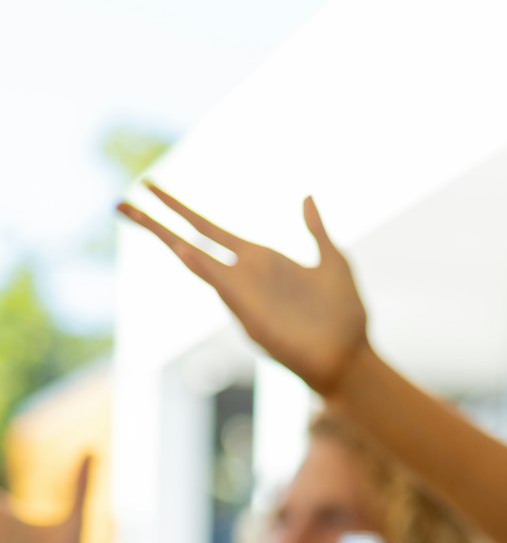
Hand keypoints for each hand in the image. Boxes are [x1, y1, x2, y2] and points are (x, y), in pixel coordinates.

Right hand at [117, 184, 367, 396]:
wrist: (351, 356)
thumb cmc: (344, 315)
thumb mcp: (333, 262)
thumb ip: (316, 230)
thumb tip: (306, 196)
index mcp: (260, 260)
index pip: (209, 229)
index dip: (180, 208)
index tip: (151, 186)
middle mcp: (243, 274)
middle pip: (189, 240)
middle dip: (155, 220)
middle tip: (120, 200)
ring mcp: (242, 293)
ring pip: (194, 260)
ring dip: (164, 237)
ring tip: (131, 212)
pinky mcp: (248, 313)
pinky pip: (220, 284)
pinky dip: (200, 265)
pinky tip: (181, 248)